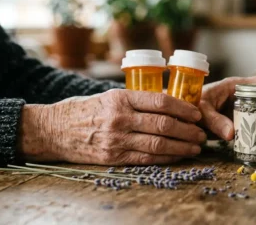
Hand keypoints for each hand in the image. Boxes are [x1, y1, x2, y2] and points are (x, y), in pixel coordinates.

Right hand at [18, 89, 205, 164]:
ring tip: (196, 146)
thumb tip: (170, 103)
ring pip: (158, 144)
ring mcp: (116, 139)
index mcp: (121, 98)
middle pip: (164, 124)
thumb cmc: (85, 110)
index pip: (160, 101)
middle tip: (201, 132)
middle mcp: (120, 118)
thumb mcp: (109, 96)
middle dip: (188, 130)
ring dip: (182, 146)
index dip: (183, 108)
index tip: (196, 113)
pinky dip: (167, 158)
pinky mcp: (113, 157)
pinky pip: (146, 159)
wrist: (54, 130)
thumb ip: (136, 100)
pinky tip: (178, 156)